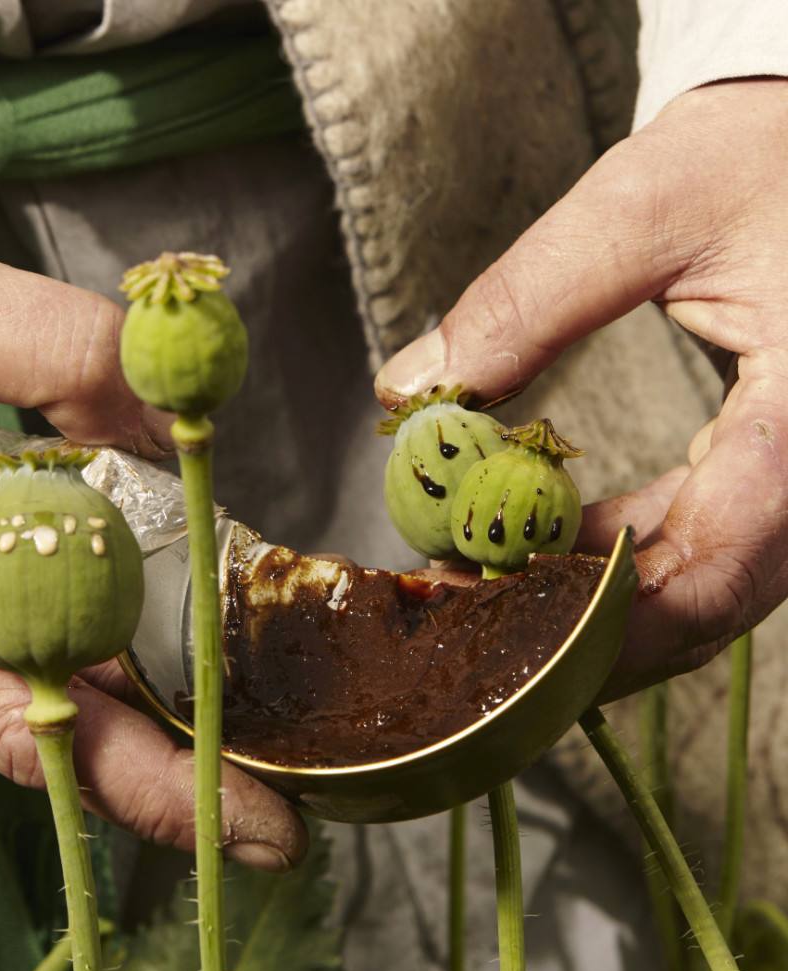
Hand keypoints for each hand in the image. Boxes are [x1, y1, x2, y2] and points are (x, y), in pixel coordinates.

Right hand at [0, 226, 304, 870]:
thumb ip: (67, 354)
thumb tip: (177, 426)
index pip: (25, 722)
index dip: (151, 787)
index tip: (265, 833)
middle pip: (39, 713)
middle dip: (162, 716)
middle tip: (269, 702)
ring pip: (12, 677)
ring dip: (108, 654)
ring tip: (194, 623)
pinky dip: (54, 626)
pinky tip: (97, 581)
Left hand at [375, 80, 787, 700]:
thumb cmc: (758, 157)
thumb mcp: (642, 208)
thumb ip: (523, 303)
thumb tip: (410, 391)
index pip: (716, 560)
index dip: (601, 615)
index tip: (495, 620)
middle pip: (709, 598)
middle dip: (583, 623)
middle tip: (473, 615)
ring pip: (708, 584)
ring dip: (597, 600)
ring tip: (492, 583)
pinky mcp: (783, 468)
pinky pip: (707, 542)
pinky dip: (624, 558)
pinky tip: (548, 546)